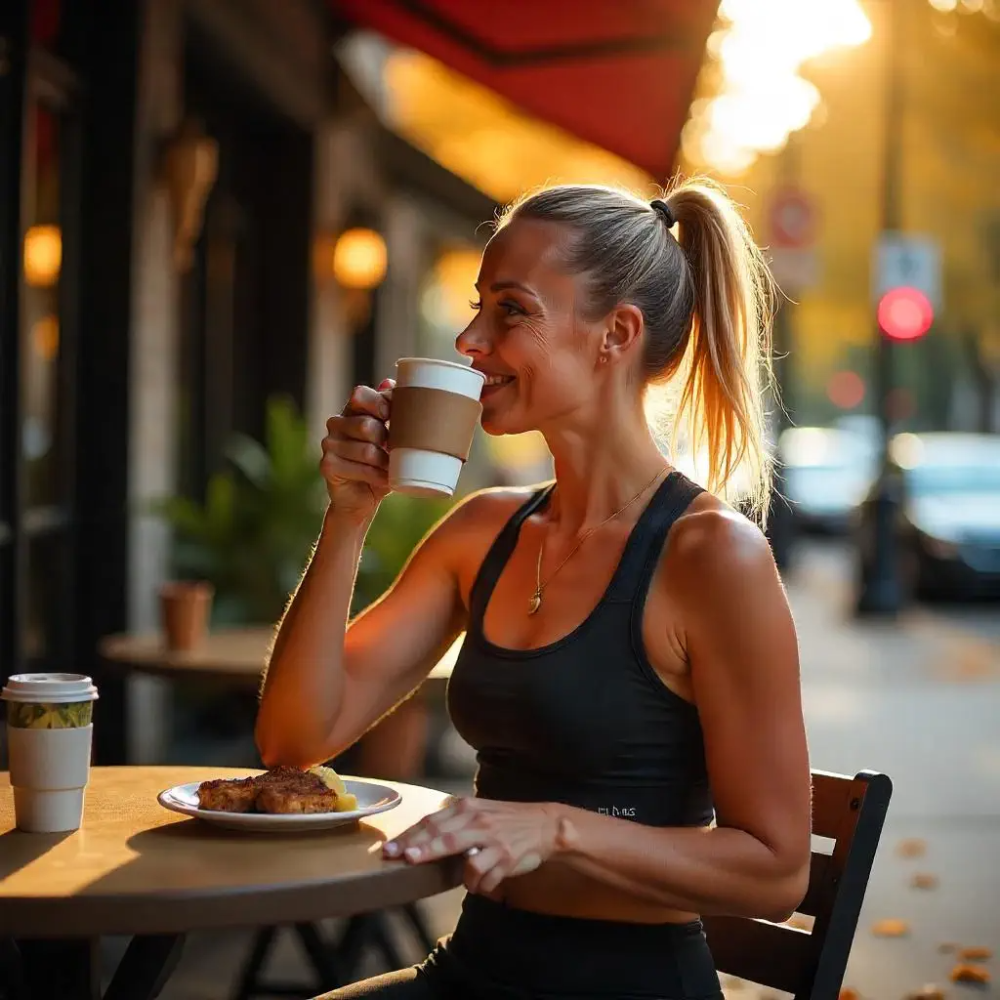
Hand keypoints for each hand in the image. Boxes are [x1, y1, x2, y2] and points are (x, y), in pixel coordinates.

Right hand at [321, 380, 393, 520]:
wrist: (363, 497)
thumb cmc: (382, 462)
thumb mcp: (393, 435)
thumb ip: (394, 409)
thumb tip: (389, 381)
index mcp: (352, 410)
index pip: (360, 394)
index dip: (379, 404)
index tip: (392, 417)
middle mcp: (336, 423)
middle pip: (366, 425)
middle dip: (387, 440)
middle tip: (395, 451)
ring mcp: (328, 443)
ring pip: (366, 450)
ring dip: (386, 462)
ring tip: (392, 467)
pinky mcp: (327, 465)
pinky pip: (360, 468)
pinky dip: (378, 477)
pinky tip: (384, 480)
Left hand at [382, 797, 560, 895]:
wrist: (544, 825)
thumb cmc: (506, 820)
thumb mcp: (479, 812)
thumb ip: (454, 822)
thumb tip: (422, 838)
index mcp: (467, 807)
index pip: (431, 822)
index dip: (409, 836)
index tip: (390, 848)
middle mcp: (477, 821)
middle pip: (441, 836)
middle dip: (418, 848)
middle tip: (399, 858)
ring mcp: (492, 839)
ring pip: (462, 857)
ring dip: (450, 870)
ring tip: (443, 875)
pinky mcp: (505, 857)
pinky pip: (483, 876)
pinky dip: (477, 885)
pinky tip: (480, 884)